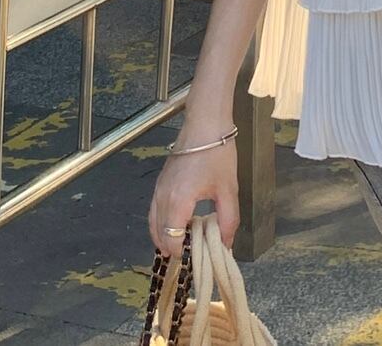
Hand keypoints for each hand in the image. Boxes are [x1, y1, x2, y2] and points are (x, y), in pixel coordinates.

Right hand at [148, 124, 238, 256]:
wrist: (206, 124)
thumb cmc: (218, 153)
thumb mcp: (228, 189)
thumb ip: (228, 220)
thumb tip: (226, 243)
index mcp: (178, 201)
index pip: (171, 239)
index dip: (182, 253)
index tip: (195, 258)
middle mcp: (162, 197)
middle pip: (158, 235)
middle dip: (172, 248)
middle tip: (191, 254)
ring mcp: (158, 189)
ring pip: (153, 224)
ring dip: (164, 237)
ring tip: (183, 244)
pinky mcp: (159, 183)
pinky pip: (153, 211)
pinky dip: (161, 224)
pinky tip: (176, 225)